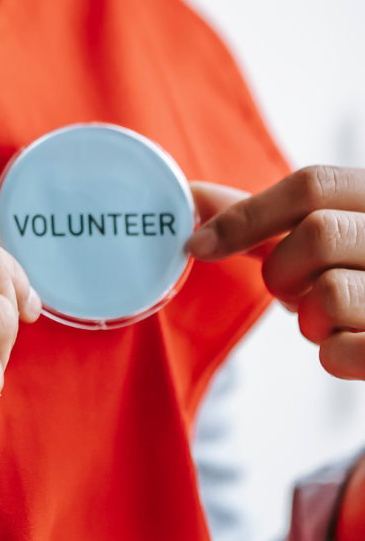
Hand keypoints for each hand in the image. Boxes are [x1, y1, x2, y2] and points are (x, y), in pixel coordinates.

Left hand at [186, 167, 364, 540]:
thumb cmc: (359, 274)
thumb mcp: (326, 234)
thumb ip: (263, 218)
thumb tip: (193, 196)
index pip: (312, 185)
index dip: (246, 216)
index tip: (199, 246)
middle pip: (318, 235)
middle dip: (284, 272)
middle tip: (295, 291)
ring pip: (329, 294)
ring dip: (312, 319)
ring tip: (333, 319)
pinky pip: (341, 351)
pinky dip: (333, 355)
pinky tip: (354, 345)